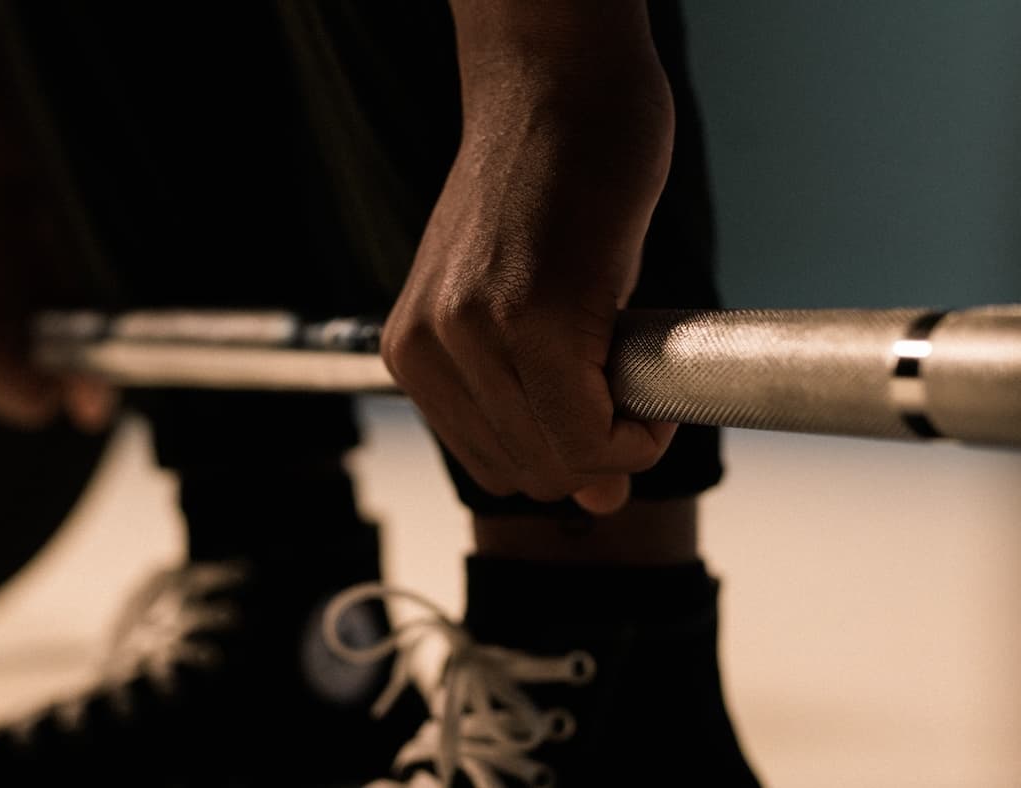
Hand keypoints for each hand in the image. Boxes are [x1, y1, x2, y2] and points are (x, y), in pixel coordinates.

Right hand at [0, 192, 115, 430]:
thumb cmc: (41, 233)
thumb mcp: (76, 302)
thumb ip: (83, 367)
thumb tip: (94, 418)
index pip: (33, 406)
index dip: (62, 379)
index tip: (70, 341)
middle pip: (6, 402)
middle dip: (35, 373)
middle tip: (52, 322)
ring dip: (13, 363)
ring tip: (27, 310)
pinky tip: (3, 308)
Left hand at [382, 54, 677, 513]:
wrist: (557, 88)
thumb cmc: (548, 183)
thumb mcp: (525, 306)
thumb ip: (543, 402)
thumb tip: (596, 500)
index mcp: (415, 351)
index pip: (493, 467)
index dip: (567, 461)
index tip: (609, 423)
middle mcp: (432, 347)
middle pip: (526, 475)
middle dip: (594, 458)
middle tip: (635, 402)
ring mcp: (475, 333)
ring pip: (559, 461)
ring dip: (618, 444)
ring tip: (639, 383)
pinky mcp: (534, 315)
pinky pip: (589, 431)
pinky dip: (635, 432)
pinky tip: (649, 384)